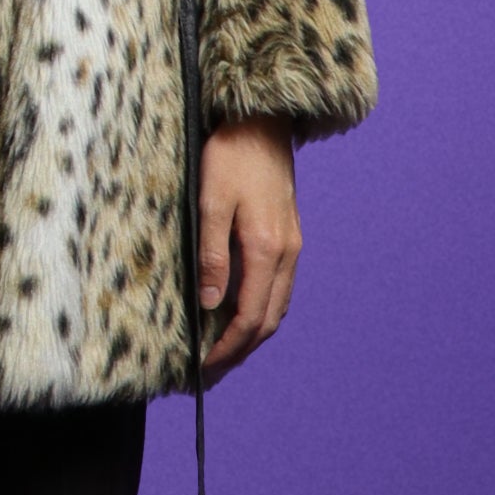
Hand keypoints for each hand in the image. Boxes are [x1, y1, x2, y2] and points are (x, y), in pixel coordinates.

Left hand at [195, 118, 299, 384]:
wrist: (262, 121)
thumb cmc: (230, 156)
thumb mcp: (210, 203)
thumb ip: (212, 256)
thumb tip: (210, 304)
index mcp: (266, 249)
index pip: (249, 317)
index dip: (227, 348)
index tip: (203, 368)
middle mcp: (286, 253)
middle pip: (267, 321)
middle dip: (239, 351)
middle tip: (208, 374)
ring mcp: (291, 245)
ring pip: (276, 307)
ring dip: (251, 335)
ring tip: (223, 352)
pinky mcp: (288, 236)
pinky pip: (279, 288)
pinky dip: (261, 311)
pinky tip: (241, 315)